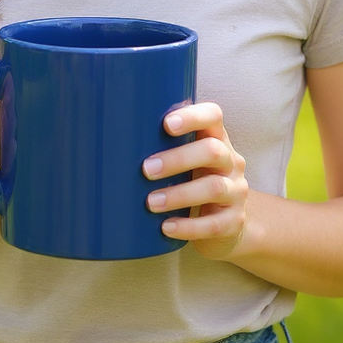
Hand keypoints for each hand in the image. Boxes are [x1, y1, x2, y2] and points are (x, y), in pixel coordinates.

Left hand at [143, 103, 248, 260]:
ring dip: (179, 194)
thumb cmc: (195, 183)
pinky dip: (187, 226)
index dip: (193, 116)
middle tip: (146, 169)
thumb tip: (106, 142)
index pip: (213, 116)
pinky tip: (166, 227)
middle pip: (213, 150)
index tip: (166, 124)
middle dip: (177, 159)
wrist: (229, 225)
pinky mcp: (234, 221)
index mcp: (217, 139)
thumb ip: (161, 148)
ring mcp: (236, 192)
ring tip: (150, 202)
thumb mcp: (186, 162)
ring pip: (214, 187)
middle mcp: (231, 162)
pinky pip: (213, 224)